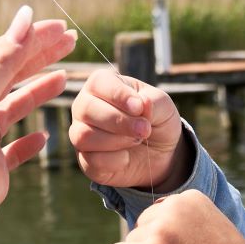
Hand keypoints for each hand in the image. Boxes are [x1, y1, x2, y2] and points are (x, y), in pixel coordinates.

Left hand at [0, 6, 76, 243]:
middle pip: (13, 75)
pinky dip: (32, 143)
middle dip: (42, 57)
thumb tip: (26, 19)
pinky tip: (45, 136)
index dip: (34, 38)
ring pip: (16, 109)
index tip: (61, 26)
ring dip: (39, 93)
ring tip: (64, 79)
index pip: (5, 53)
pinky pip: (16, 151)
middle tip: (71, 41)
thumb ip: (1, 62)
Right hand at [69, 68, 188, 190]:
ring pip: (84, 135)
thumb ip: (154, 102)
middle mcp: (84, 106)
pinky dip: (115, 161)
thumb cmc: (156, 121)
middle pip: (86, 108)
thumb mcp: (164, 107)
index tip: (139, 107)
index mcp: (101, 85)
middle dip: (119, 121)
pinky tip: (127, 157)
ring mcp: (81, 133)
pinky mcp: (85, 160)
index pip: (99, 83)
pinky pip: (92, 160)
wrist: (160, 154)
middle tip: (144, 129)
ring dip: (116, 140)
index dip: (119, 95)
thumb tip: (142, 103)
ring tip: (136, 140)